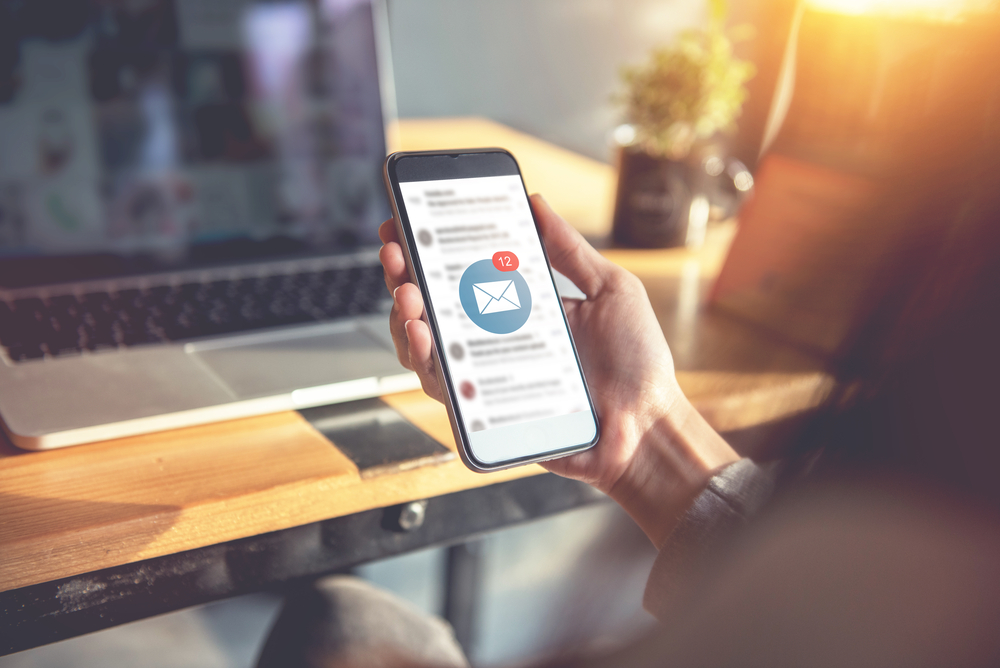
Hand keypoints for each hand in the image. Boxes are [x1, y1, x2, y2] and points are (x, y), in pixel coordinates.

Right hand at [379, 195, 737, 545]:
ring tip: (408, 295)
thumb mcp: (611, 290)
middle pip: (433, 306)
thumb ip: (570, 250)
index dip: (430, 248)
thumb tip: (535, 202)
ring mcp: (486, 376)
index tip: (405, 221)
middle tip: (396, 251)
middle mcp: (496, 340)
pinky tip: (422, 336)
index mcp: (521, 306)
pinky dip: (425, 359)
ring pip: (424, 347)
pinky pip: (442, 386)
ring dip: (405, 317)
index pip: (464, 273)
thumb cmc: (638, 363)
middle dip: (405, 275)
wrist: (649, 427)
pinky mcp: (485, 412)